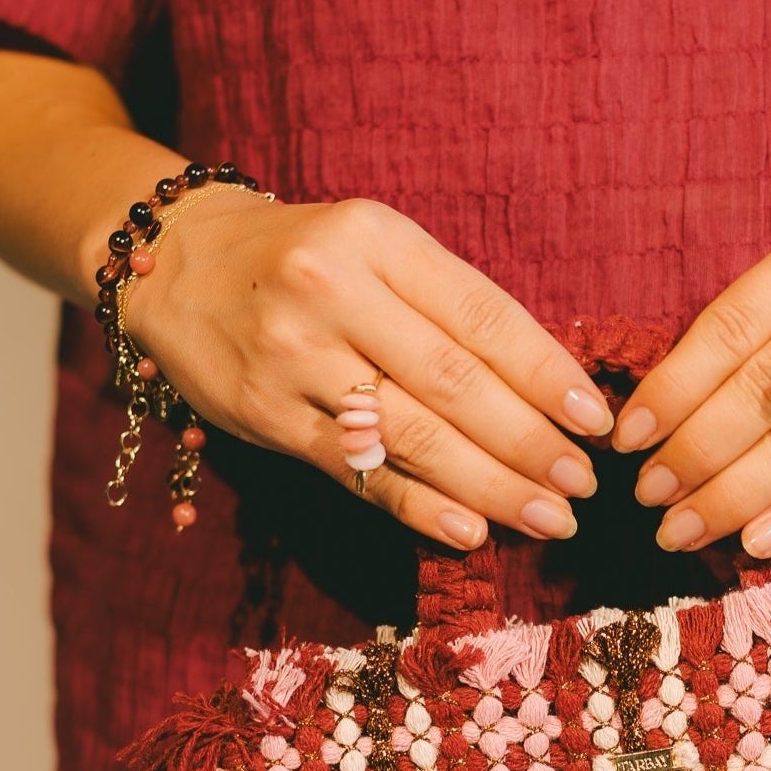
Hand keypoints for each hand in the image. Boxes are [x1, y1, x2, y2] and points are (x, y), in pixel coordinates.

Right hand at [121, 188, 615, 547]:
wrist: (173, 265)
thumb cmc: (305, 263)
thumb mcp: (377, 251)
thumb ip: (450, 308)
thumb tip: (552, 390)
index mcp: (377, 238)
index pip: (482, 316)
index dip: (547, 375)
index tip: (597, 422)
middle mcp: (333, 291)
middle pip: (455, 384)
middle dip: (531, 443)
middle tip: (584, 486)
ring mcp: (295, 357)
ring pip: (413, 435)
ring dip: (492, 486)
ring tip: (549, 518)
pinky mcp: (267, 416)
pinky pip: (360, 471)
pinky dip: (421, 507)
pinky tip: (472, 532)